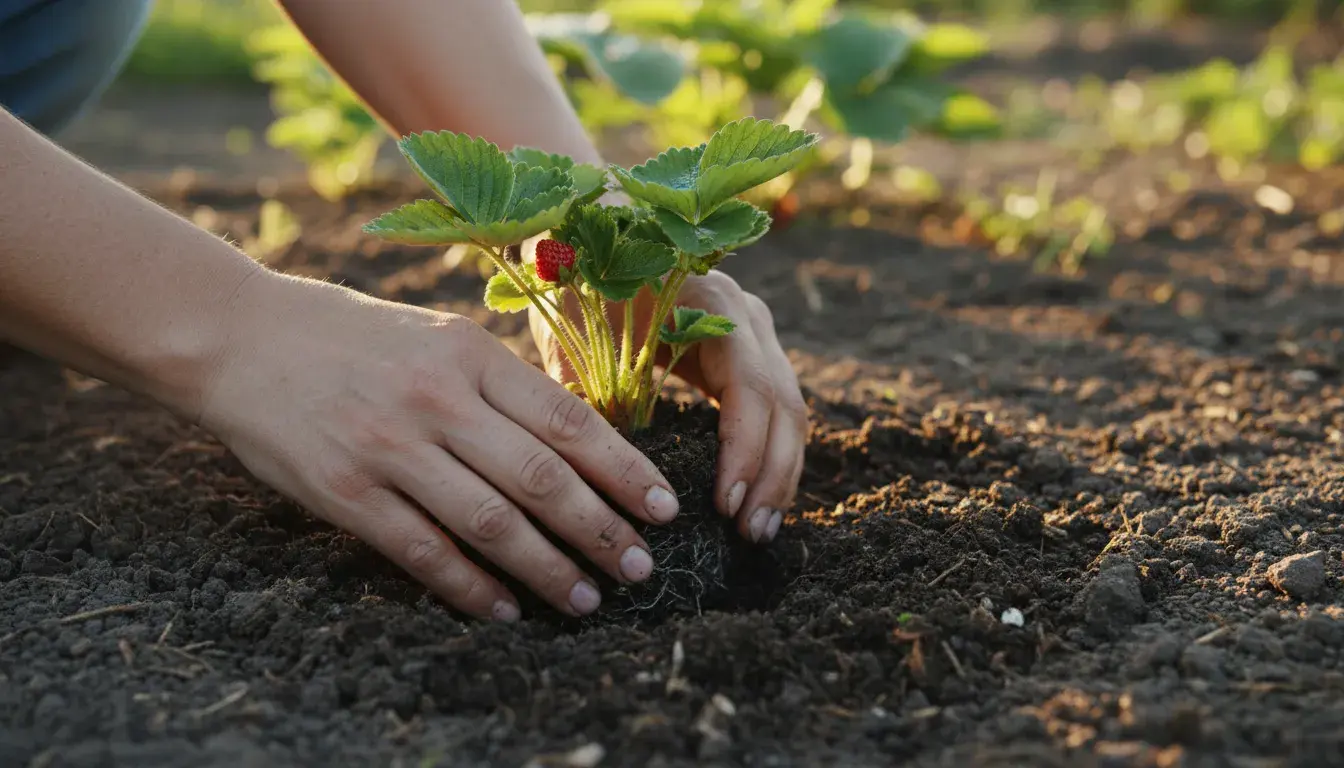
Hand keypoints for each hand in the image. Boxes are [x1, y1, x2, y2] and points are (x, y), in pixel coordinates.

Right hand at [196, 271, 680, 620]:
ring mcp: (389, 449)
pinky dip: (471, 588)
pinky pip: (424, 553)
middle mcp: (437, 400)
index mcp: (469, 355)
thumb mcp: (436, 337)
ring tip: (587, 599)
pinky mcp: (345, 493)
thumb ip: (499, 384)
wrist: (240, 336)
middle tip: (640, 568)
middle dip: (602, 530)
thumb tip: (578, 440)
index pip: (569, 420)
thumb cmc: (351, 337)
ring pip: (491, 523)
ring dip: (548, 569)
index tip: (663, 507)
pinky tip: (506, 609)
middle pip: (541, 479)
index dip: (624, 470)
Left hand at [531, 270, 808, 543]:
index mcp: (715, 303)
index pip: (750, 387)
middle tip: (751, 534)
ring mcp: (754, 337)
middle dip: (772, 475)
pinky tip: (752, 503)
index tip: (723, 505)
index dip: (744, 450)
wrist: (590, 237)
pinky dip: (767, 459)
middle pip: (784, 405)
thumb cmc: (578, 282)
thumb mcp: (575, 332)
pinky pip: (772, 413)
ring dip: (778, 474)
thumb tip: (600, 473)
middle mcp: (748, 318)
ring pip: (788, 413)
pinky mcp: (745, 360)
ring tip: (757, 530)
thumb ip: (588, 393)